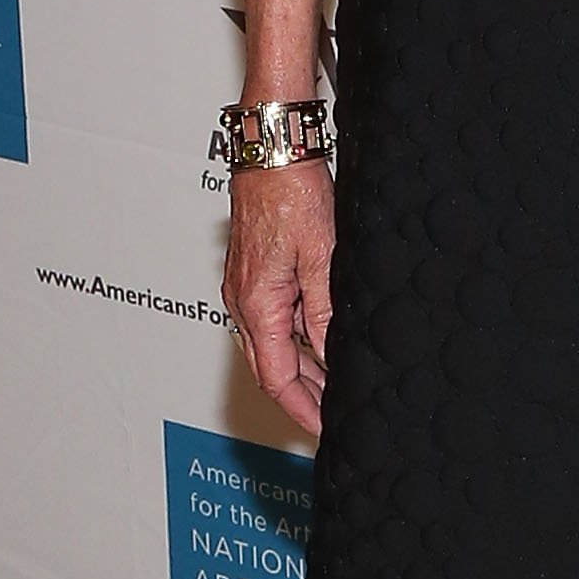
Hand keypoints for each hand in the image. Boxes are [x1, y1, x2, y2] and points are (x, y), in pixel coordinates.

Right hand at [221, 157, 335, 436]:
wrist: (273, 149)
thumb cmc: (291, 191)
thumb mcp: (321, 257)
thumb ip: (325, 312)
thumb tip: (332, 358)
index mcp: (256, 304)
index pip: (277, 379)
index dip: (302, 409)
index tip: (323, 429)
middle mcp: (243, 301)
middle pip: (272, 367)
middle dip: (302, 396)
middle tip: (334, 415)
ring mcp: (246, 286)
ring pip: (273, 344)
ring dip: (302, 367)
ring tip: (334, 384)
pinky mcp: (254, 270)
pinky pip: (273, 318)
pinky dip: (296, 337)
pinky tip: (320, 339)